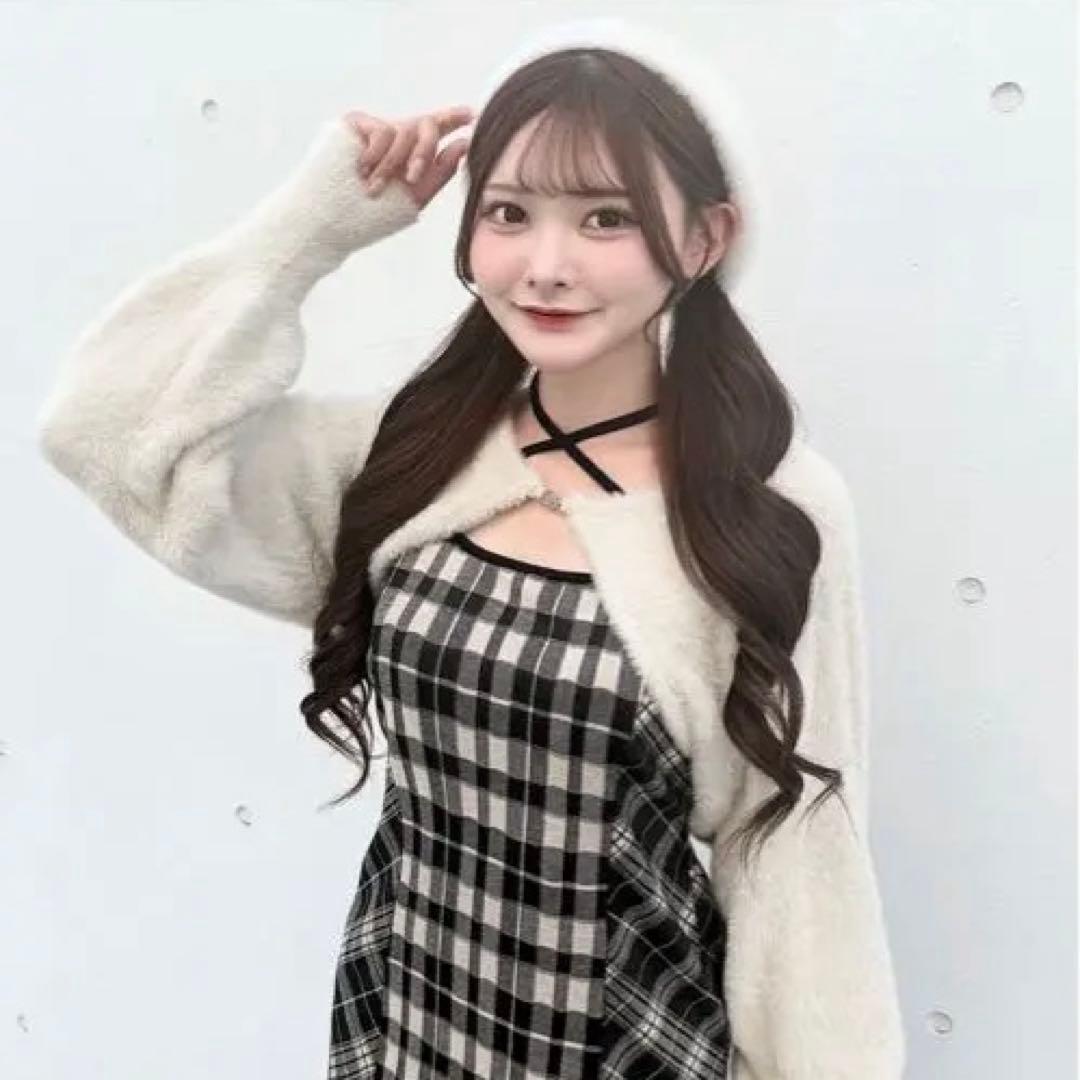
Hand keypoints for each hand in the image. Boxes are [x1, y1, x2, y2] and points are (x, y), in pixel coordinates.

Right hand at [343, 105, 473, 209]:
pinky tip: (362, 171)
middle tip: (412, 178)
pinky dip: (376, 155)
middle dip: (423, 152)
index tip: (471, 114)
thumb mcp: (414, 197)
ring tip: (374, 188)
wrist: (331, 219)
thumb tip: (463, 144)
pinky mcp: (355, 123)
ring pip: (404, 130)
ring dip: (391, 165)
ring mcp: (375, 128)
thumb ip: (440, 172)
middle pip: (426, 124)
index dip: (452, 117)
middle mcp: (396, 137)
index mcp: (410, 154)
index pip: (434, 129)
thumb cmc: (370, 215)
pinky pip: (382, 131)